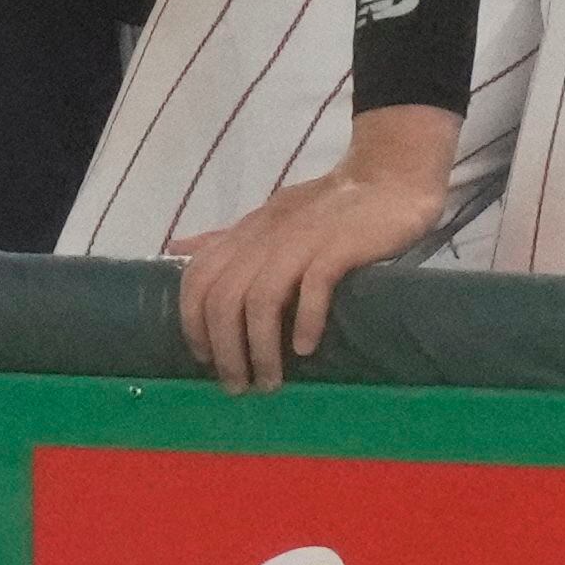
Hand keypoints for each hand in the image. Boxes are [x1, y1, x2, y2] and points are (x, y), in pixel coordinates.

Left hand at [175, 103, 457, 394]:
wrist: (388, 178)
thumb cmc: (326, 208)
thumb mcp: (268, 219)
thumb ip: (224, 238)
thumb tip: (176, 249)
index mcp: (246, 232)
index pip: (197, 278)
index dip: (193, 323)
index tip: (207, 360)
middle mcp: (265, 236)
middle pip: (224, 298)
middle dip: (226, 350)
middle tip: (240, 386)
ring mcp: (301, 240)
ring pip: (261, 300)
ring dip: (260, 348)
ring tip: (270, 381)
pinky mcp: (338, 246)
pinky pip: (312, 287)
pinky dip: (304, 321)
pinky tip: (305, 348)